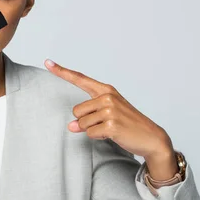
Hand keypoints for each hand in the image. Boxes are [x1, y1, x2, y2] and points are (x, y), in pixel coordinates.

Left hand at [45, 59, 173, 160]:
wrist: (151, 137)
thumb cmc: (128, 124)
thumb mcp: (107, 115)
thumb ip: (87, 117)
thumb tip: (71, 126)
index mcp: (106, 90)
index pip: (80, 79)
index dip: (62, 71)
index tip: (48, 62)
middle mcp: (107, 97)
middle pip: (77, 111)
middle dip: (86, 121)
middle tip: (105, 124)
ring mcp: (110, 110)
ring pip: (82, 123)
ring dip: (92, 130)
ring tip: (109, 129)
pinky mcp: (112, 124)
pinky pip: (90, 133)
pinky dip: (98, 137)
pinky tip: (112, 135)